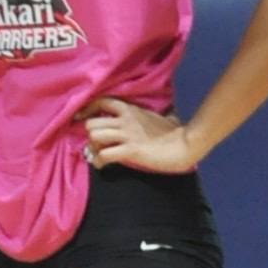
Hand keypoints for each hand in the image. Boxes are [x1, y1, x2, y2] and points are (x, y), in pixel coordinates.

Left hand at [75, 97, 197, 173]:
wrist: (185, 144)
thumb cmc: (175, 132)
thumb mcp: (161, 116)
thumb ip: (154, 113)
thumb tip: (167, 112)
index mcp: (131, 109)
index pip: (101, 101)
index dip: (88, 110)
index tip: (83, 118)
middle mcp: (125, 120)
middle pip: (92, 122)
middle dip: (88, 135)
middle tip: (94, 143)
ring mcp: (127, 135)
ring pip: (94, 136)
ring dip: (92, 147)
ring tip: (98, 153)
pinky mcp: (130, 151)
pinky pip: (104, 155)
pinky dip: (98, 161)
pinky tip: (101, 165)